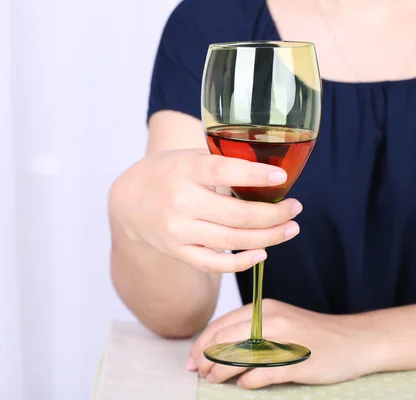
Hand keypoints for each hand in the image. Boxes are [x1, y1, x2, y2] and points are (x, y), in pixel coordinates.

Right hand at [109, 149, 302, 273]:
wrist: (129, 202)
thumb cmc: (166, 174)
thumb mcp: (187, 157)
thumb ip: (220, 161)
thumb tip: (269, 170)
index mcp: (184, 170)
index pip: (223, 172)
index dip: (254, 175)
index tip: (281, 177)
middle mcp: (180, 201)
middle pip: (236, 215)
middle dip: (273, 214)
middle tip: (295, 208)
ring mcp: (178, 230)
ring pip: (231, 241)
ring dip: (268, 237)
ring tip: (290, 229)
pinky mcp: (178, 251)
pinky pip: (214, 264)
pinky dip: (241, 262)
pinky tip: (262, 253)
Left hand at [188, 299, 377, 388]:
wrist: (355, 340)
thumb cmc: (312, 333)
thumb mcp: (278, 321)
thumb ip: (250, 329)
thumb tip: (214, 349)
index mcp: (262, 309)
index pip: (220, 325)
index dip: (200, 344)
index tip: (191, 359)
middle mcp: (270, 320)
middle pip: (224, 340)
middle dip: (205, 358)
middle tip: (199, 372)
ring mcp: (284, 340)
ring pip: (238, 356)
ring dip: (220, 371)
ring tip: (214, 380)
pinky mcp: (297, 361)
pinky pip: (263, 373)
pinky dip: (248, 381)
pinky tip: (243, 385)